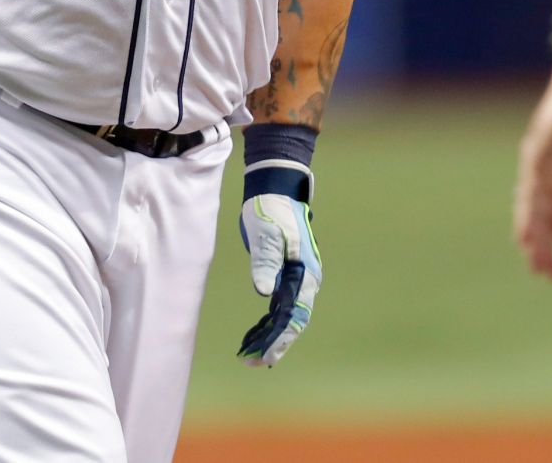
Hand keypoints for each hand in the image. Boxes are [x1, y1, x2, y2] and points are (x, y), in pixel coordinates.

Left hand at [237, 164, 321, 367]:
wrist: (275, 189)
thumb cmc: (271, 211)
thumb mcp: (267, 236)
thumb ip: (266, 264)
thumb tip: (264, 292)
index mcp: (305, 274)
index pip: (295, 316)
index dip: (280, 339)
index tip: (265, 358)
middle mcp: (304, 280)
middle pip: (291, 321)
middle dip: (272, 344)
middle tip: (250, 362)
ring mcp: (296, 279)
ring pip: (284, 317)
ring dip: (267, 336)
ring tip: (246, 354)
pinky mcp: (284, 275)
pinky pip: (278, 307)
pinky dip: (265, 322)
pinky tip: (252, 335)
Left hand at [514, 62, 551, 278]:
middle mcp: (540, 167)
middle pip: (536, 216)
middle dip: (541, 247)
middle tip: (547, 275)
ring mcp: (537, 159)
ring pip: (530, 209)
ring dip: (533, 239)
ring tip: (537, 266)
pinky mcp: (539, 151)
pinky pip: (531, 190)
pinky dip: (529, 214)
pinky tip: (528, 235)